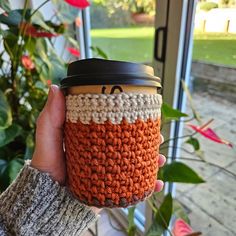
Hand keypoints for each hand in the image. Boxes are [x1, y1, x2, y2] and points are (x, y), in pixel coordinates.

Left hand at [31, 85, 165, 204]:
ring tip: (160, 159)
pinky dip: (147, 185)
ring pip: (136, 161)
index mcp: (93, 137)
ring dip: (152, 160)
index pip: (115, 125)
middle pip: (130, 142)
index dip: (130, 119)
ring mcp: (110, 168)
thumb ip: (51, 115)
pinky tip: (157, 184)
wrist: (49, 196)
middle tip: (158, 137)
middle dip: (147, 139)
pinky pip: (133, 184)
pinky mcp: (112, 185)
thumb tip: (56, 87)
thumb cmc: (48, 165)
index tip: (143, 114)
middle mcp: (104, 151)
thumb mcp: (48, 137)